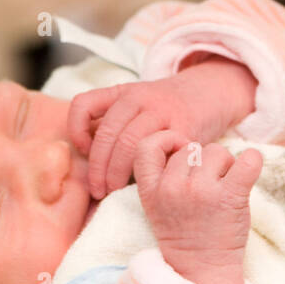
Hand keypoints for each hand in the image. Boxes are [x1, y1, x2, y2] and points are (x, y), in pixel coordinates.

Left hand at [67, 59, 256, 198]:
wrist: (208, 93)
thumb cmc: (164, 110)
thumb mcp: (134, 105)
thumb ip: (111, 123)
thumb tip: (86, 159)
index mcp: (121, 92)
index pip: (83, 104)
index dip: (76, 131)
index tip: (84, 152)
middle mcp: (139, 98)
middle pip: (107, 133)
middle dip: (97, 167)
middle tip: (97, 190)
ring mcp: (162, 112)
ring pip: (129, 144)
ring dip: (117, 173)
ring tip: (114, 190)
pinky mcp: (184, 128)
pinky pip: (159, 153)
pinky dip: (147, 171)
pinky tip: (146, 181)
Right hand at [133, 129, 262, 283]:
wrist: (203, 272)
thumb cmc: (185, 235)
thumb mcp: (158, 206)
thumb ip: (163, 176)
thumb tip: (184, 144)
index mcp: (150, 190)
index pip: (146, 146)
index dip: (165, 141)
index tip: (179, 151)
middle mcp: (172, 188)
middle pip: (191, 148)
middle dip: (203, 162)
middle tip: (208, 187)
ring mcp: (201, 192)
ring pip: (217, 151)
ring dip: (225, 166)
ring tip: (224, 189)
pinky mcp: (230, 197)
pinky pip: (247, 161)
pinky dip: (253, 160)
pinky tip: (251, 168)